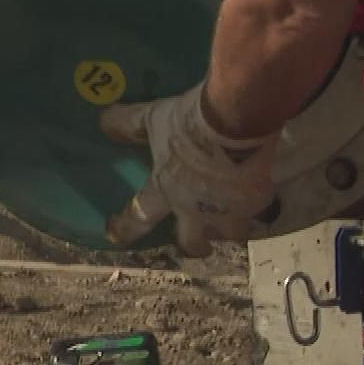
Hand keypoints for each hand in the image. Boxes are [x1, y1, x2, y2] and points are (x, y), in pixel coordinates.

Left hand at [98, 82, 278, 256]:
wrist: (237, 119)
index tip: (114, 234)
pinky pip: (260, 212)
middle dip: (193, 246)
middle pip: (192, 243)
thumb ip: (128, 123)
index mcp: (166, 190)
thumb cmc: (189, 121)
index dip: (124, 228)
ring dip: (229, 231)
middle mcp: (196, 209)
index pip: (137, 217)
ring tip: (233, 222)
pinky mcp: (257, 200)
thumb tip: (102, 123)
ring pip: (230, 235)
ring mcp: (228, 210)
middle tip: (197, 243)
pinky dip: (258, 209)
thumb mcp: (154, 117)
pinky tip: (261, 200)